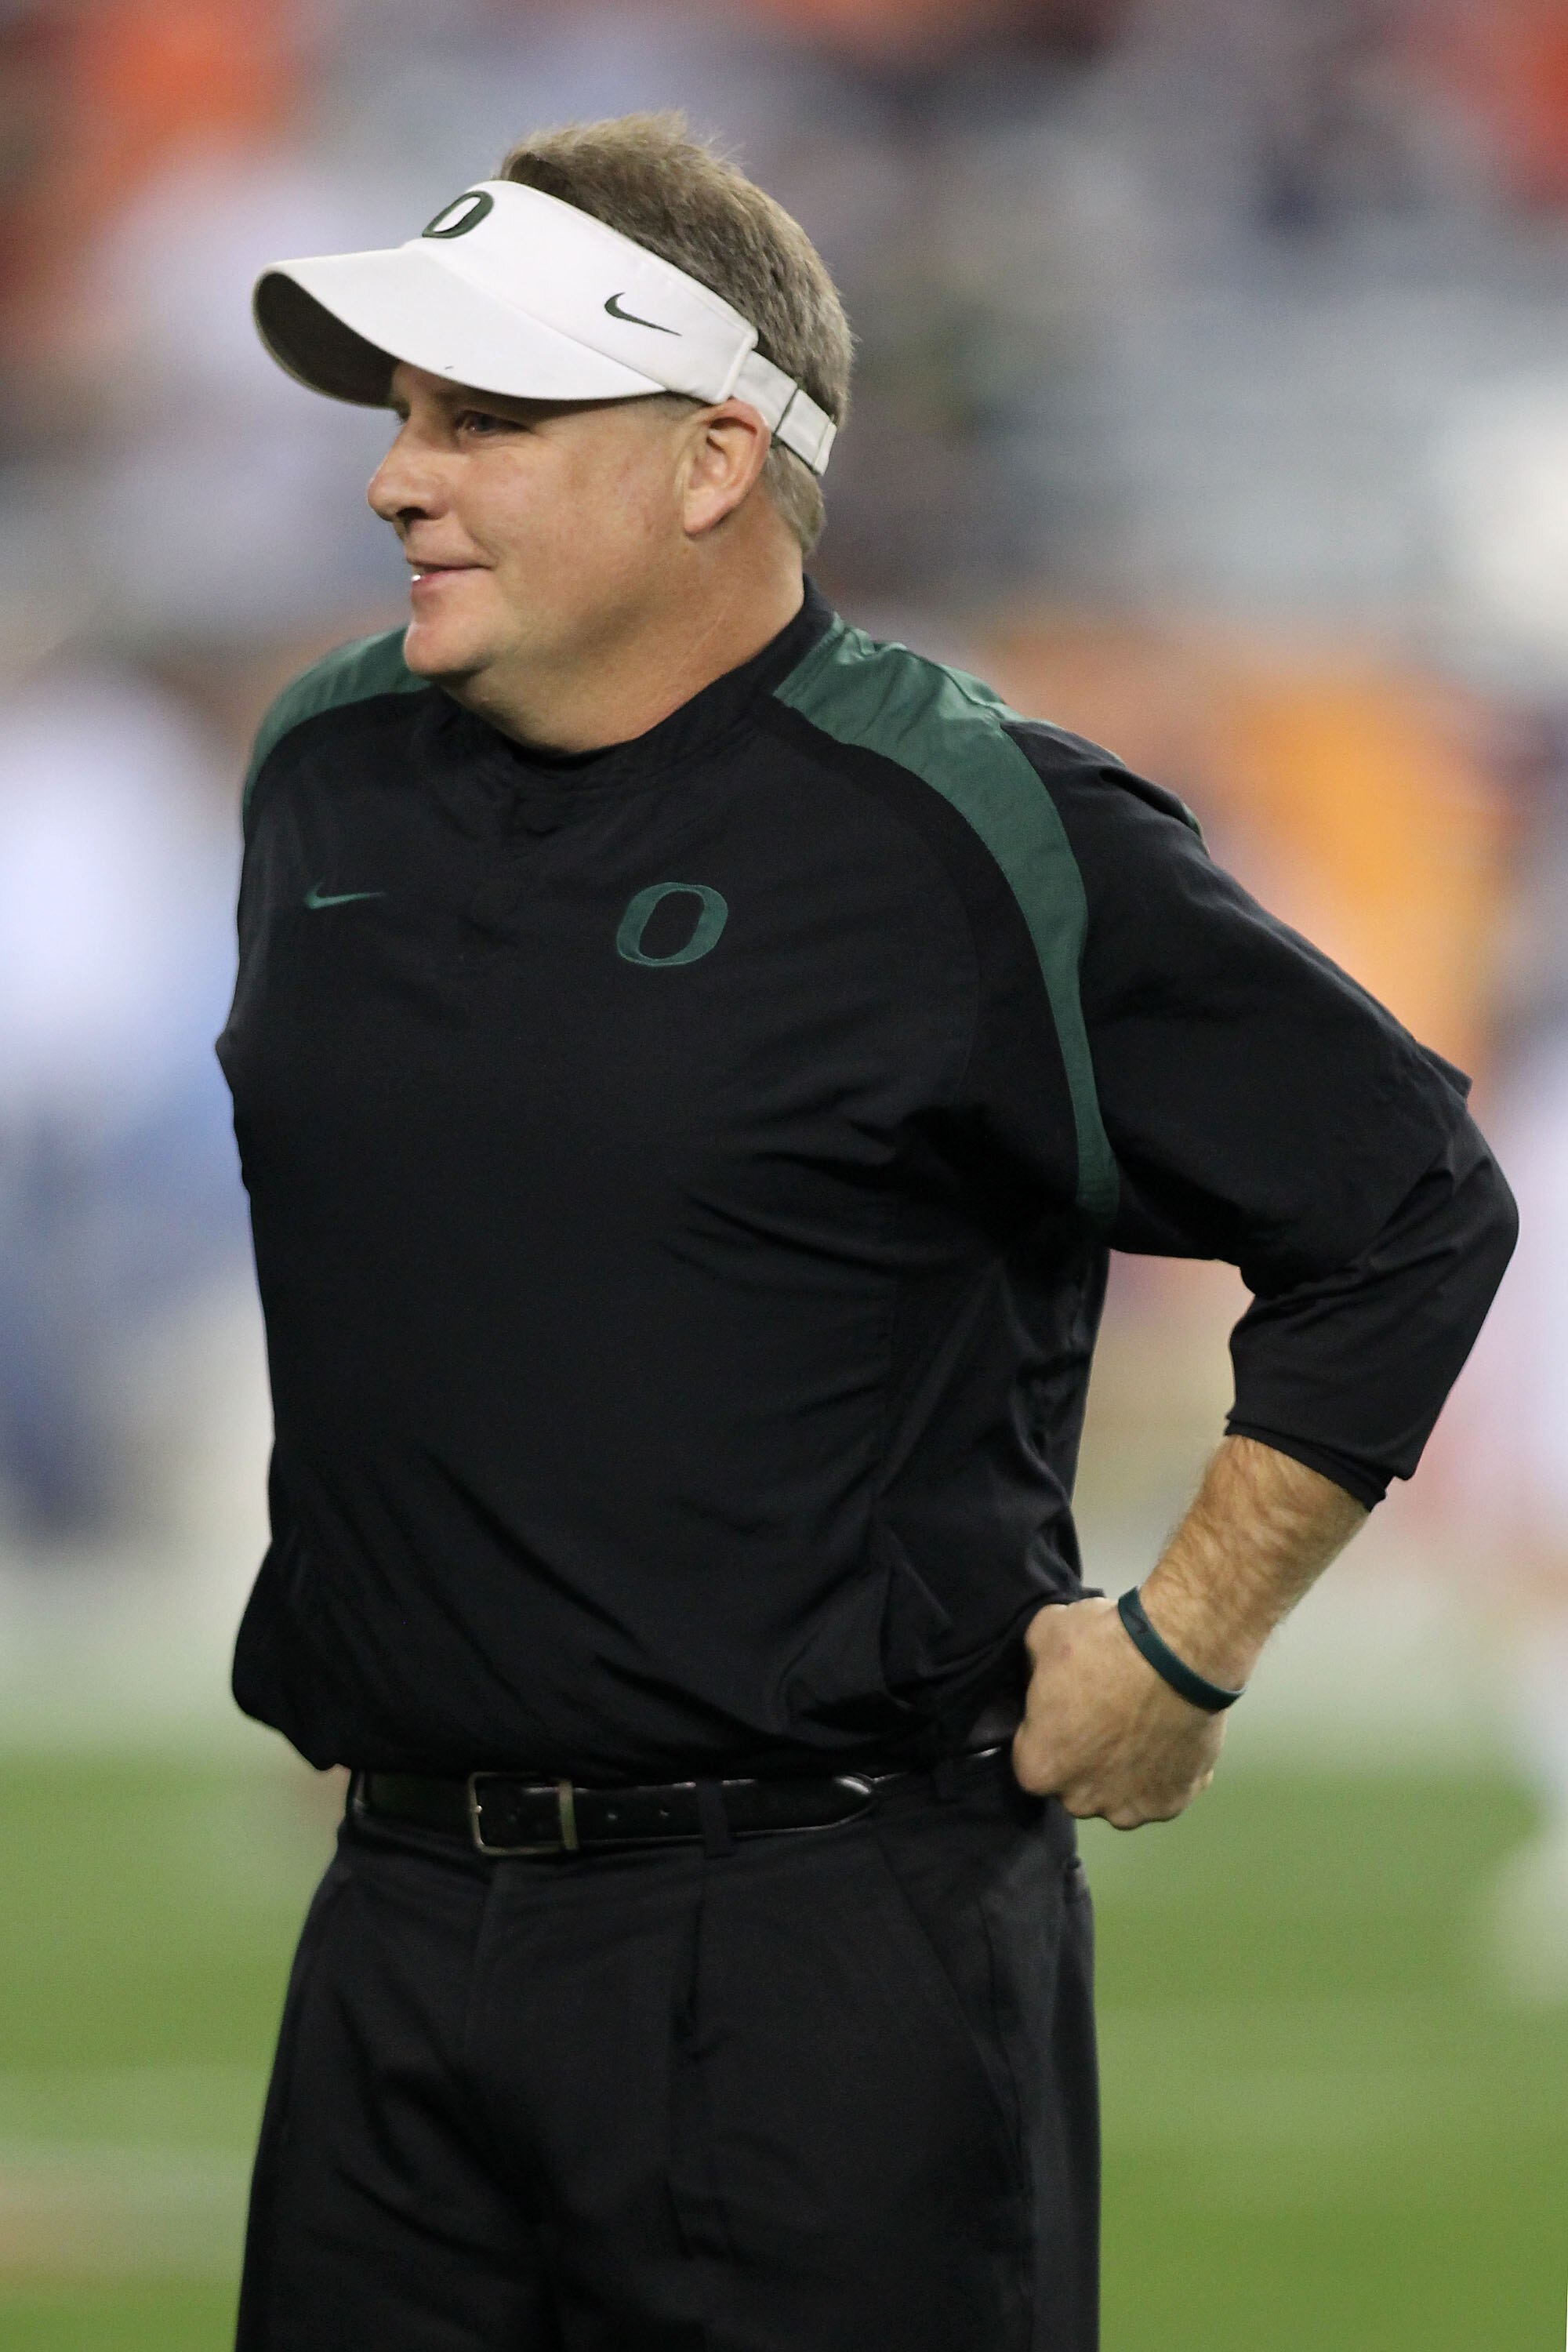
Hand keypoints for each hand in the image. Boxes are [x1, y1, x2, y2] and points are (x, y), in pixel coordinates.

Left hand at [1010, 1596, 1224, 1828]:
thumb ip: (1033, 1666)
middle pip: (1076, 1782)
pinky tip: (1169, 1733)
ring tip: (1142, 1722)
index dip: (1049, 1727)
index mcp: (1040, 1768)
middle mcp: (1081, 1801)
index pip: (1033, 1754)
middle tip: (1107, 1711)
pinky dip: (1165, 1770)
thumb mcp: (1044, 1633)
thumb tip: (1039, 1671)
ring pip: (1119, 1792)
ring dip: (1125, 1768)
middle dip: (1086, 1754)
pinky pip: (1161, 1790)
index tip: (1068, 1703)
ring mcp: (1131, 1809)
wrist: (1180, 1652)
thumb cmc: (1104, 1644)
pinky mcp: (1173, 1803)